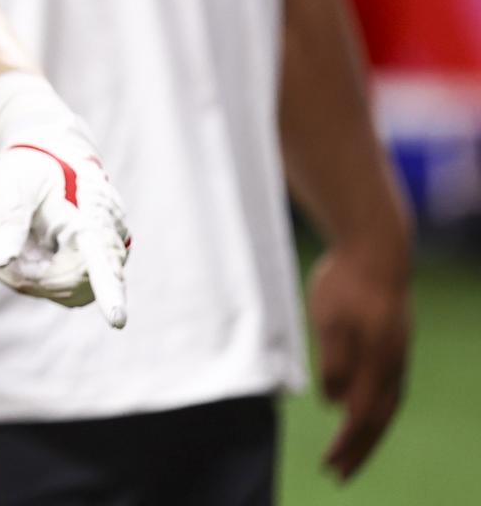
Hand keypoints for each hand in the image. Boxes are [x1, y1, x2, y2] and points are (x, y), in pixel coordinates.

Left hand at [0, 75, 128, 326]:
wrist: (52, 161)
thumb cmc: (32, 168)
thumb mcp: (12, 184)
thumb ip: (7, 220)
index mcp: (92, 215)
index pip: (101, 258)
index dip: (109, 291)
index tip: (116, 320)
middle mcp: (109, 242)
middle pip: (66, 283)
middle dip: (29, 273)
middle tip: (4, 246)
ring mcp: (106, 261)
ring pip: (63, 291)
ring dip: (33, 276)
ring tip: (23, 241)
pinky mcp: (94, 273)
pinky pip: (61, 290)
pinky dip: (37, 277)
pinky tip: (31, 253)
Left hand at [306, 244, 409, 479]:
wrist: (377, 251)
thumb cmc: (346, 284)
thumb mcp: (329, 321)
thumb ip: (335, 363)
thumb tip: (335, 404)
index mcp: (377, 364)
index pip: (361, 417)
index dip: (347, 444)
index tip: (329, 465)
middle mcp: (393, 366)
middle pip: (378, 420)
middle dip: (359, 450)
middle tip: (338, 474)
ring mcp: (398, 355)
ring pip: (387, 406)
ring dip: (368, 433)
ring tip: (352, 450)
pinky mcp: (396, 344)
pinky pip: (390, 389)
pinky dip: (377, 409)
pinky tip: (363, 410)